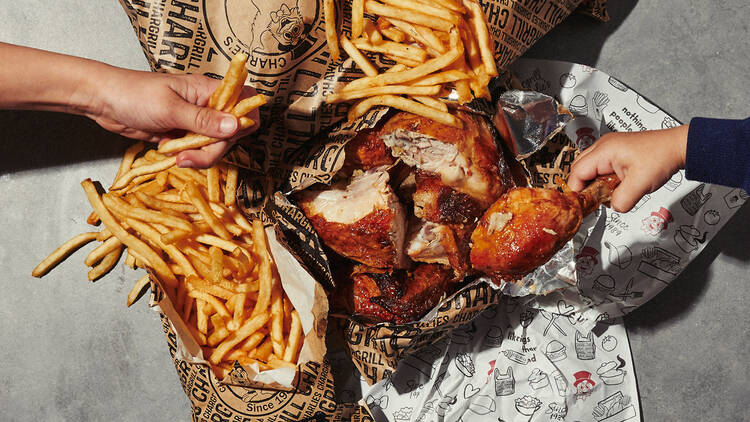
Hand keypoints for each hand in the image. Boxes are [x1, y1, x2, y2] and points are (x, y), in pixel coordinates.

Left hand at [86, 68, 259, 167]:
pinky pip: (198, 150)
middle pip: (231, 132)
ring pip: (215, 145)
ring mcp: (195, 121)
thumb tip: (236, 125)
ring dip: (200, 156)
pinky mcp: (183, 134)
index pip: (244, 103)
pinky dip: (189, 157)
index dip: (243, 121)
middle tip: (190, 155)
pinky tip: (172, 155)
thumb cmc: (134, 94)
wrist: (103, 101)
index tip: (228, 136)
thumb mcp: (170, 108)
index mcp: (207, 90)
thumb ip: (204, 120)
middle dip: (214, 149)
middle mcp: (206, 105)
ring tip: (176, 156)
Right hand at [568, 125, 688, 211]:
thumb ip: (622, 200)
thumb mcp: (640, 184)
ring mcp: (609, 148)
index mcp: (604, 151)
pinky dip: (603, 179)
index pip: (577, 172)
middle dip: (585, 187)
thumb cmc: (662, 157)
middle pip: (578, 169)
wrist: (678, 147)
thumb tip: (613, 207)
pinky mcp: (615, 152)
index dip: (578, 190)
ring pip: (589, 168)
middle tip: (597, 200)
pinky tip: (616, 185)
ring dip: (595, 183)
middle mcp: (603, 146)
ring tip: (610, 192)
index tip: (584, 204)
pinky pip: (600, 167)